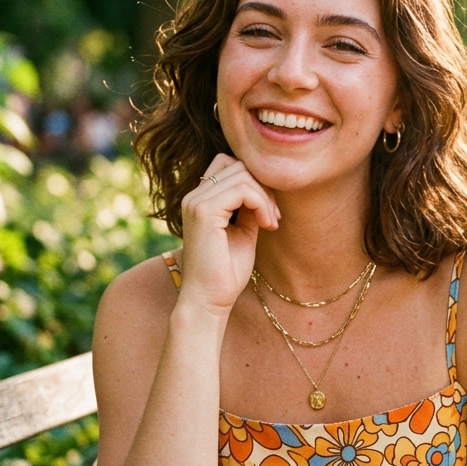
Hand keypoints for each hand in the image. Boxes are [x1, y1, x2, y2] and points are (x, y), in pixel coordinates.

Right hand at [177, 155, 280, 321]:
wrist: (209, 301)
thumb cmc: (226, 271)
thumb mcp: (243, 230)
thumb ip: (250, 206)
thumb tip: (266, 185)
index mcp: (199, 200)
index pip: (228, 164)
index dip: (254, 181)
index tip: (270, 211)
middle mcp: (193, 196)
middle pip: (237, 165)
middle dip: (263, 187)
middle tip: (273, 217)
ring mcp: (196, 202)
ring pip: (241, 175)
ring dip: (265, 197)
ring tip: (271, 222)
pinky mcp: (204, 212)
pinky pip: (242, 189)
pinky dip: (261, 203)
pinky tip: (267, 225)